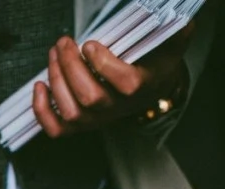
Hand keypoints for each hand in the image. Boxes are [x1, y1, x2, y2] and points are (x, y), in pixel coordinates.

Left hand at [32, 24, 192, 137]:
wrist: (148, 91)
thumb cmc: (153, 64)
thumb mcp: (170, 44)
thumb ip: (176, 32)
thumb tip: (185, 22)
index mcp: (140, 88)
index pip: (125, 84)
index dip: (104, 65)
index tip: (90, 43)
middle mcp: (117, 109)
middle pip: (90, 97)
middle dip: (71, 67)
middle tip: (64, 42)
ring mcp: (96, 120)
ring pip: (71, 111)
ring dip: (56, 80)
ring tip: (54, 53)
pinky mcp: (80, 126)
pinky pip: (56, 130)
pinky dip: (42, 112)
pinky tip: (39, 87)